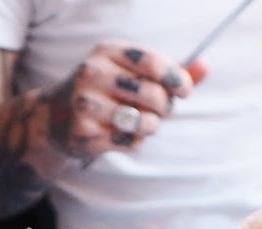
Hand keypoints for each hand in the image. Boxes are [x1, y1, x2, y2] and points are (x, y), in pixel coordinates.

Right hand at [45, 43, 208, 161]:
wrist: (55, 117)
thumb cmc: (108, 92)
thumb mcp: (132, 73)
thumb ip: (170, 72)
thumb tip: (206, 66)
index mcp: (107, 51)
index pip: (154, 63)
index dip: (178, 80)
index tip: (183, 91)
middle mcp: (93, 73)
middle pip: (155, 96)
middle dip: (164, 108)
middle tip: (155, 110)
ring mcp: (86, 103)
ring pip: (145, 122)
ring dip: (150, 126)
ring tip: (136, 121)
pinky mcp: (86, 133)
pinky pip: (131, 143)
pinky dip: (134, 142)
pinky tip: (118, 134)